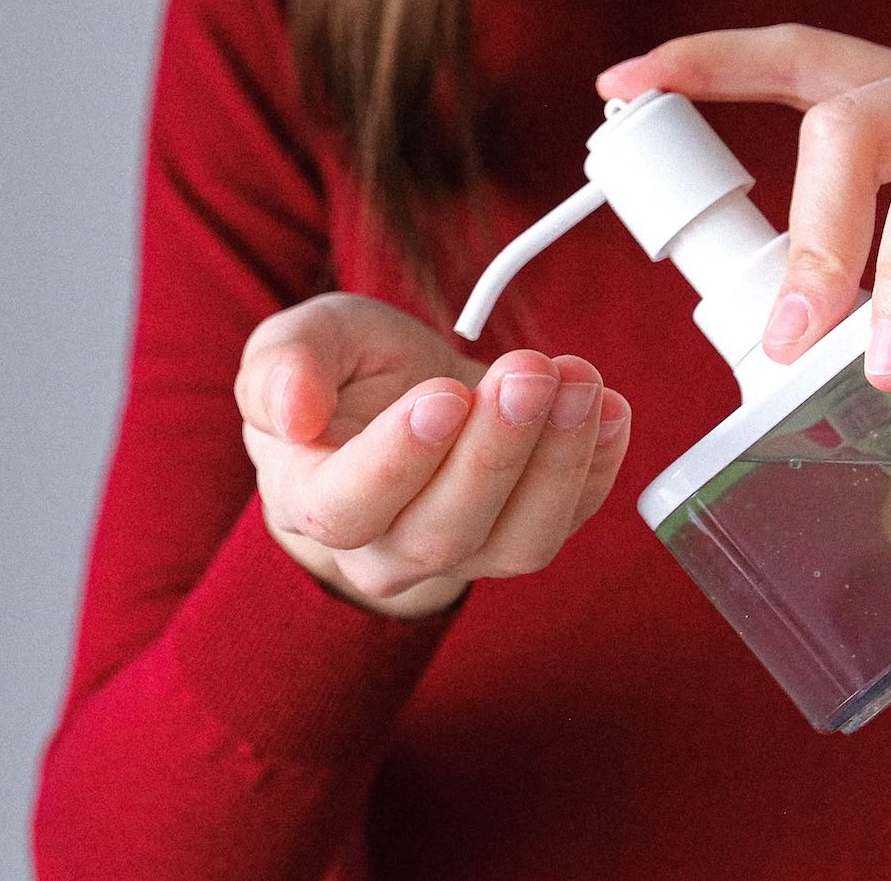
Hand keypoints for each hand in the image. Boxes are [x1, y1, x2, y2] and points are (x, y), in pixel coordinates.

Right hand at [235, 293, 631, 617]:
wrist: (400, 394)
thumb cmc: (344, 372)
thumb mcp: (303, 339)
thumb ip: (284, 364)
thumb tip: (290, 410)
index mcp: (310, 498)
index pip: (346, 509)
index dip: (398, 461)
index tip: (444, 396)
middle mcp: (385, 548)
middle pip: (443, 531)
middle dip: (496, 450)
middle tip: (528, 372)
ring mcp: (463, 552)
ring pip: (518, 541)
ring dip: (559, 461)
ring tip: (578, 381)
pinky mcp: (522, 535)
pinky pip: (569, 521)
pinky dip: (598, 464)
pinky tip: (606, 405)